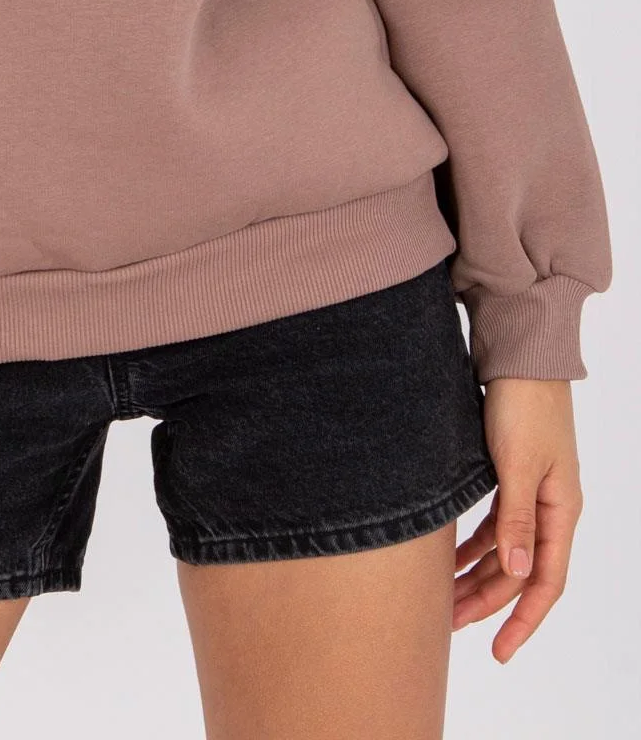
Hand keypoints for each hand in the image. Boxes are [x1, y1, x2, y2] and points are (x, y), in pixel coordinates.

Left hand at [453, 376, 582, 662]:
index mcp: (560, 510)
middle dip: (487, 602)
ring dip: (475, 575)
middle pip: (520, 571)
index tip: (499, 652)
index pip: (546, 582)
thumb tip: (519, 576)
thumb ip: (516, 519)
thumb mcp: (517, 465)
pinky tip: (447, 558)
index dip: (523, 620)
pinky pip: (493, 524)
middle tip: (448, 625)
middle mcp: (549, 506)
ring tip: (442, 600)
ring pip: (504, 550)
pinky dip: (472, 544)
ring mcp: (529, 490)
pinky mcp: (509, 473)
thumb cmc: (522, 404)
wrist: (518, 351)